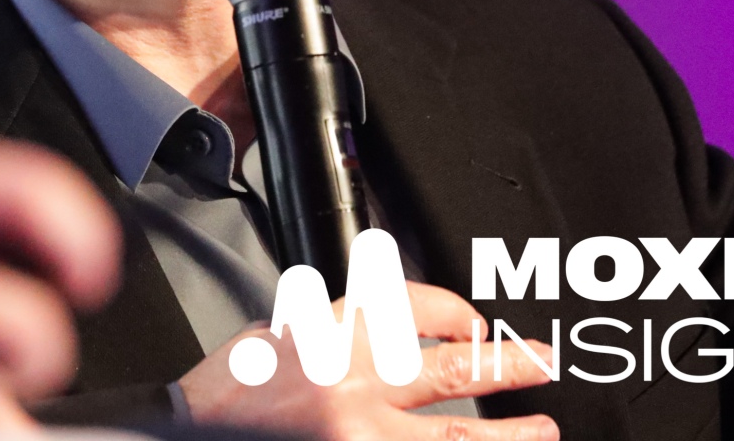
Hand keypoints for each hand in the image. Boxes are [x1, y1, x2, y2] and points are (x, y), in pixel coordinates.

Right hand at [179, 281, 558, 440]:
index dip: (457, 312)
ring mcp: (359, 436)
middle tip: (542, 365)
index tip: (475, 324)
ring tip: (541, 432)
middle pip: (454, 371)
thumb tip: (393, 332)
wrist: (191, 433)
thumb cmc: (230, 391)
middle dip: (507, 368)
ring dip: (507, 436)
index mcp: (332, 333)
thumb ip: (337, 328)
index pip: (415, 306)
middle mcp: (353, 383)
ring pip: (455, 436)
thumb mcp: (282, 331)